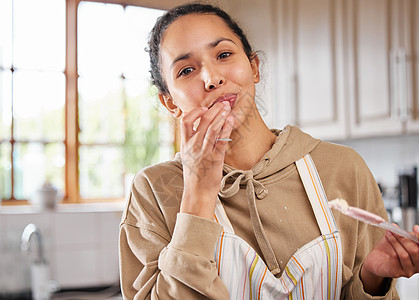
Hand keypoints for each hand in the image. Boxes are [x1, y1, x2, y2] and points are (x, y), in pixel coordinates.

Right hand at [180, 101, 233, 219]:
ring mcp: (204, 152)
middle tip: (222, 103)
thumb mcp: (188, 157)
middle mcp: (193, 146)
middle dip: (214, 109)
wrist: (197, 193)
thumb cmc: (194, 176)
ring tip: (228, 107)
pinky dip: (226, 129)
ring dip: (221, 115)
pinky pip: (221, 140)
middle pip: (202, 121)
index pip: (185, 121)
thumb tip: (199, 130)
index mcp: (185, 144)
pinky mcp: (215, 159)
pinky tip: (231, 121)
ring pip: (212, 128)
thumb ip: (192, 143)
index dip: (194, 112)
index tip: (203, 108)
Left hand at [360, 224, 418, 294]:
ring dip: (395, 241)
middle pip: (416, 251)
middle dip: (405, 238)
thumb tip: (407, 228)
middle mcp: (417, 266)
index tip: (415, 228)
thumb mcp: (399, 239)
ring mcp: (408, 271)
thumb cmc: (389, 249)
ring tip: (389, 233)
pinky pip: (395, 259)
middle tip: (395, 230)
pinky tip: (387, 239)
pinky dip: (391, 246)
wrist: (375, 260)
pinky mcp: (397, 273)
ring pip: (405, 255)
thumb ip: (405, 235)